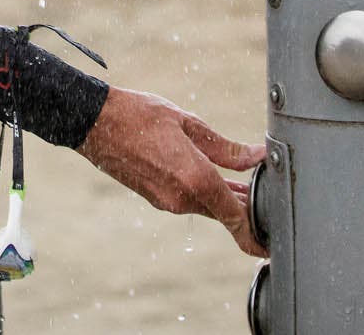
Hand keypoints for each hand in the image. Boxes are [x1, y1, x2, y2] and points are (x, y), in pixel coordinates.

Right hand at [77, 87, 268, 257]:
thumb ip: (225, 147)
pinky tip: (217, 177)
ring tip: (249, 181)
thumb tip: (256, 157)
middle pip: (225, 212)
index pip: (236, 216)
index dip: (256, 236)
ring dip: (227, 198)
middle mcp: (182, 198)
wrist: (93, 123)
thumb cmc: (138, 115)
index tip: (270, 247)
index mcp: (195, 178)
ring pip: (208, 206)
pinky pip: (191, 201)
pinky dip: (207, 193)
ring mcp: (167, 202)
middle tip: (269, 196)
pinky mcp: (157, 199)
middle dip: (247, 207)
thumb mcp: (188, 123)